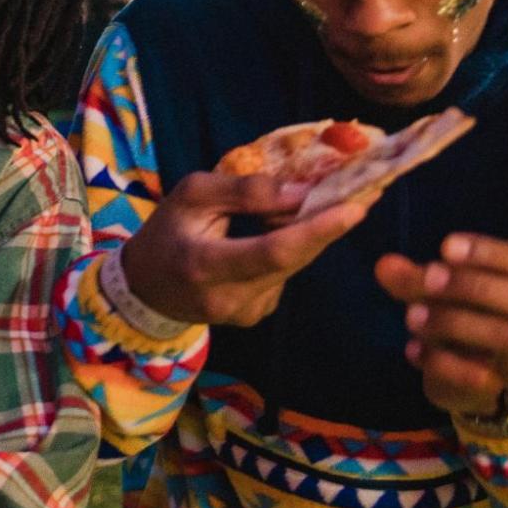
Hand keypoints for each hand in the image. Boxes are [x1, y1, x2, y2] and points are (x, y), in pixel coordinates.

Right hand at [121, 172, 370, 326]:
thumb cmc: (165, 232)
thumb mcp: (191, 195)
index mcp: (205, 264)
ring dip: (309, 234)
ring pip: (294, 267)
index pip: (273, 252)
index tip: (356, 208)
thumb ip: (244, 191)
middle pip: (294, 260)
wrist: (143, 288)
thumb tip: (301, 192)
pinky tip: (274, 235)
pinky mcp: (254, 316)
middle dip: (330, 225)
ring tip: (316, 204)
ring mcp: (243, 313)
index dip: (317, 231)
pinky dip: (290, 251)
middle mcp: (228, 298)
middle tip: (364, 192)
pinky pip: (285, 277)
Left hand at [376, 234, 507, 416]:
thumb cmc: (460, 313)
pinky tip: (412, 349)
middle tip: (429, 280)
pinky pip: (479, 378)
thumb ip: (414, 277)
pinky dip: (443, 362)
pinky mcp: (495, 388)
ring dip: (456, 322)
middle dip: (474, 286)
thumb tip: (385, 265)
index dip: (489, 252)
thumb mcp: (437, 290)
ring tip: (411, 315)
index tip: (445, 247)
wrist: (466, 376)